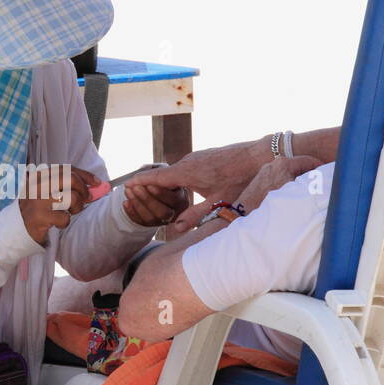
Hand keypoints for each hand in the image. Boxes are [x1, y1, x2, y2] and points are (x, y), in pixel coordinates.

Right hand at [18, 164, 96, 244]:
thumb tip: (94, 186)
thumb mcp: (47, 191)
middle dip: (83, 189)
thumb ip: (67, 185)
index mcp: (39, 175)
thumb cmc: (37, 208)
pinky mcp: (40, 217)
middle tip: (85, 199)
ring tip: (69, 212)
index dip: (85, 175)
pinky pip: (65, 217)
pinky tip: (57, 223)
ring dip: (76, 207)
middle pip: (70, 178)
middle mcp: (37, 184)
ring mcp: (38, 200)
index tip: (97, 183)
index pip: (66, 168)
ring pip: (71, 197)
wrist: (16, 228)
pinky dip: (65, 222)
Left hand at [122, 183, 187, 226]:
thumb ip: (158, 177)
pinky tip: (126, 202)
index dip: (160, 193)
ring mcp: (161, 221)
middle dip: (147, 199)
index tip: (148, 184)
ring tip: (128, 190)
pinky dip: (131, 212)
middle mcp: (173, 214)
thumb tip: (141, 178)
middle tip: (136, 187)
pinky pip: (139, 222)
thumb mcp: (166, 177)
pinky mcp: (149, 225)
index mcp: (181, 201)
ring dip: (137, 203)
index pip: (173, 200)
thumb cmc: (164, 183)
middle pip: (162, 212)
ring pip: (150, 218)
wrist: (158, 193)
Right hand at [126, 138, 270, 231]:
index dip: (139, 182)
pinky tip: (183, 189)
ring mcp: (195, 157)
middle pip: (162, 175)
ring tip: (158, 197)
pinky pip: (184, 168)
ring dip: (166, 183)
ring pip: (174, 172)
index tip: (125, 186)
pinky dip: (177, 178)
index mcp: (186, 172)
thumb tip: (175, 229)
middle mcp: (187, 162)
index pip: (155, 177)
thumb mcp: (218, 201)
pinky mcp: (203, 156)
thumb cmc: (239, 179)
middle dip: (150, 187)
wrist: (258, 155)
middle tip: (138, 197)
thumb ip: (195, 215)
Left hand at [232, 155, 320, 214]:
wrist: (244, 213)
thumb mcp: (294, 193)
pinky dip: (289, 182)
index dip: (321, 167)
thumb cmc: (269, 205)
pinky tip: (292, 194)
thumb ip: (310, 183)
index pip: (309, 160)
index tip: (329, 175)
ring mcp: (266, 170)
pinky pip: (280, 177)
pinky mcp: (261, 179)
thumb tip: (321, 179)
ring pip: (290, 171)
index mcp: (284, 164)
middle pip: (299, 165)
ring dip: (300, 179)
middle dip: (311, 173)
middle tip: (321, 184)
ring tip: (308, 191)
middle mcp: (274, 163)